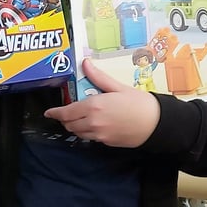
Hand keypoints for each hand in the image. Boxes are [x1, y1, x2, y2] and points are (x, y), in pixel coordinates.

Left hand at [44, 58, 159, 146]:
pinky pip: (90, 138)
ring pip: (78, 133)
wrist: (156, 123)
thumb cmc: (140, 103)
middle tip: (68, 112)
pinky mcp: (105, 143)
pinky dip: (87, 132)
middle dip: (65, 119)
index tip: (50, 112)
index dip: (55, 113)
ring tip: (82, 118)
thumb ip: (98, 77)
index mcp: (94, 106)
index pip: (66, 112)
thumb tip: (85, 63)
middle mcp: (92, 122)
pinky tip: (97, 124)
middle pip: (69, 124)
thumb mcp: (118, 87)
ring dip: (75, 126)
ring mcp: (98, 134)